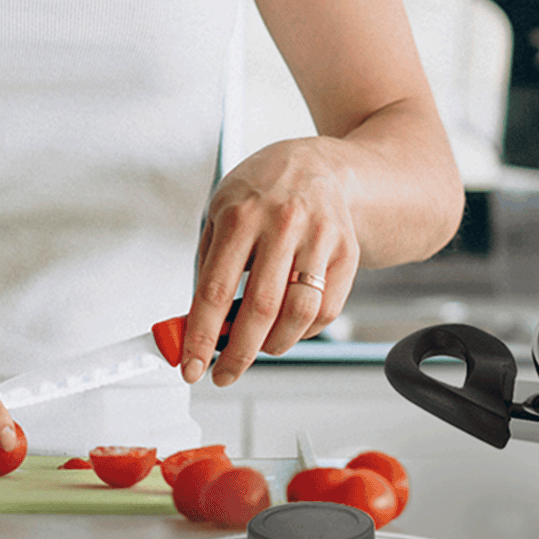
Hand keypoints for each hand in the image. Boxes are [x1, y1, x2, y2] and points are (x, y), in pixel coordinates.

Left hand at [181, 137, 360, 385]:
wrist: (318, 165)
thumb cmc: (263, 192)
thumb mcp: (220, 212)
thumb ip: (208, 266)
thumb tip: (193, 324)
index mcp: (242, 214)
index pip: (216, 290)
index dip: (201, 336)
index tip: (192, 366)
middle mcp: (283, 223)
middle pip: (261, 308)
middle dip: (238, 354)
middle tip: (224, 373)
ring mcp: (320, 236)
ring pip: (300, 313)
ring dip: (275, 345)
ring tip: (259, 347)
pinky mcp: (347, 251)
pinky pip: (327, 308)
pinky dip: (306, 330)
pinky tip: (289, 325)